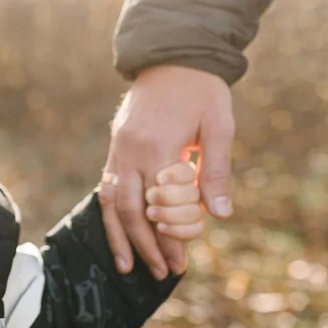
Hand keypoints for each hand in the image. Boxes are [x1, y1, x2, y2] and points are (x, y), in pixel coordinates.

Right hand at [99, 65, 233, 278]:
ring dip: (118, 235)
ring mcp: (118, 147)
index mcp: (156, 146)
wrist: (172, 55)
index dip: (169, 238)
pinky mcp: (116, 144)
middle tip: (159, 273)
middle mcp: (130, 150)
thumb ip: (215, 170)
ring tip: (126, 264)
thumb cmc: (201, 91)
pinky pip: (108, 184)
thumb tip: (219, 214)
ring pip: (111, 201)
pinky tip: (119, 229)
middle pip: (130, 210)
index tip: (179, 264)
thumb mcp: (218, 126)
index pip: (159, 206)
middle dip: (144, 245)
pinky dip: (112, 212)